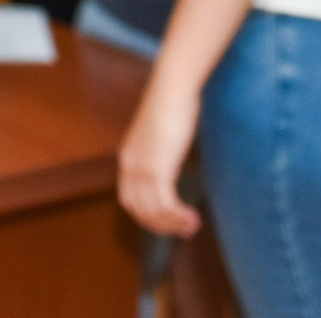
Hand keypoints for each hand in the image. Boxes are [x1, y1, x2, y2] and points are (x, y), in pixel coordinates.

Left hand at [117, 81, 201, 237]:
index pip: (129, 200)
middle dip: (161, 226)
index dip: (147, 216)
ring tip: (192, 226)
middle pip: (139, 210)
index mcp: (128, 157)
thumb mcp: (161, 135)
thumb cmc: (172, 105)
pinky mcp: (157, 169)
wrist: (172, 88)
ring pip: (153, 211)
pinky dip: (178, 216)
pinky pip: (165, 205)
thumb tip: (172, 163)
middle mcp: (129, 165)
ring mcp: (141, 168)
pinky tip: (193, 217)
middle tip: (183, 231)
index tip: (167, 222)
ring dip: (173, 224)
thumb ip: (160, 152)